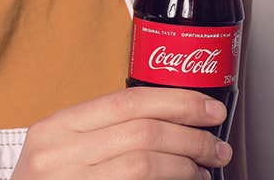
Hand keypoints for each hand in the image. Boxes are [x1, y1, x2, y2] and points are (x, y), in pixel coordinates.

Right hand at [12, 87, 231, 178]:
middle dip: (192, 138)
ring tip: (203, 171)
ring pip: (145, 165)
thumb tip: (173, 119)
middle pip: (144, 133)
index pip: (129, 102)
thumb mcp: (63, 150)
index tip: (210, 110)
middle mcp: (59, 155)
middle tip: (217, 147)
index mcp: (56, 128)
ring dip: (186, 167)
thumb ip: (104, 130)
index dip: (178, 102)